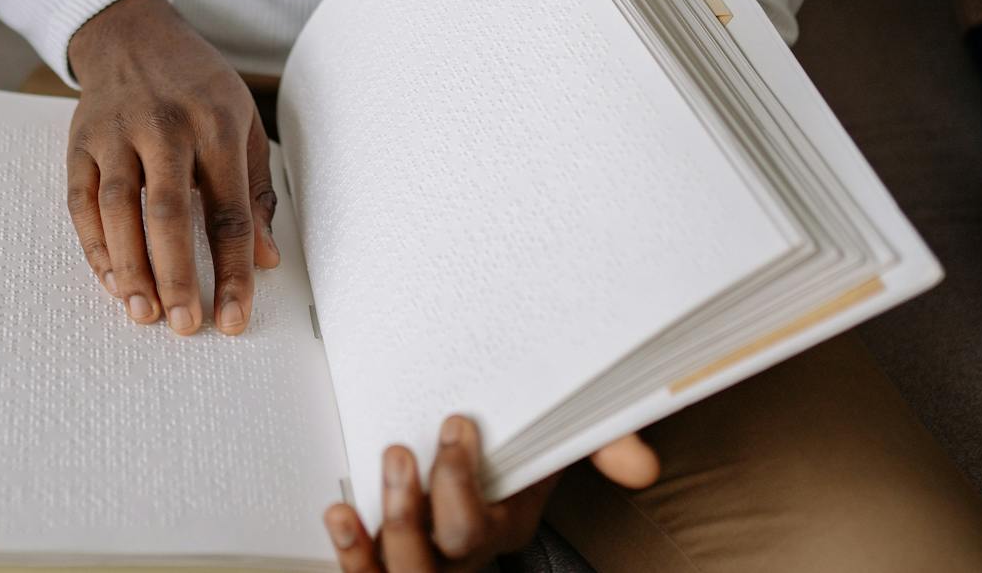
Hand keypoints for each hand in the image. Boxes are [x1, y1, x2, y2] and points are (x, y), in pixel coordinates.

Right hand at [64, 0, 279, 335]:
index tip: (234, 317)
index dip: (232, 270)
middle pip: (169, 213)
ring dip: (130, 268)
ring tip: (144, 314)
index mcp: (217, 125)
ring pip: (119, 210)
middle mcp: (165, 127)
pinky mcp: (80, 142)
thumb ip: (256, 192)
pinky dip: (95, 247)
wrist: (132, 34)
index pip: (229, 212)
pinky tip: (112, 281)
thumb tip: (265, 258)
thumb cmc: (198, 86)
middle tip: (186, 325)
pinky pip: (82, 203)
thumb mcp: (244, 123)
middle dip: (177, 277)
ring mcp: (117, 134)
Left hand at [321, 418, 658, 571]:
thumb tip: (641, 466)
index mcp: (505, 526)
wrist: (481, 450)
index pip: (482, 528)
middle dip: (420, 502)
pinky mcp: (387, 557)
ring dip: (385, 524)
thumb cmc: (516, 449)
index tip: (455, 423)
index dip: (460, 484)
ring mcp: (425, 558)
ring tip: (384, 469)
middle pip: (446, 549)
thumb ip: (603, 445)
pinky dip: (353, 551)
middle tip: (404, 449)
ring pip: (407, 570)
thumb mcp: (560, 442)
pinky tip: (340, 515)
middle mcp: (464, 552)